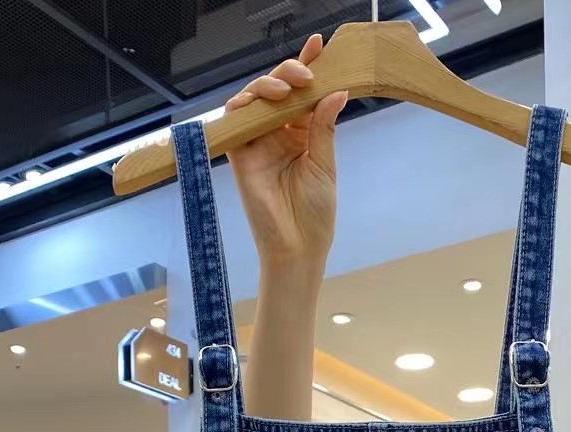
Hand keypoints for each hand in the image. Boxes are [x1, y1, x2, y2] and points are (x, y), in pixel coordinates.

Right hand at [225, 34, 347, 274]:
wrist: (298, 248)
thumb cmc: (315, 214)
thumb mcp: (325, 164)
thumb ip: (324, 127)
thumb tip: (336, 91)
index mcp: (302, 134)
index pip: (303, 93)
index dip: (309, 66)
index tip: (321, 45)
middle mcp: (278, 133)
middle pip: (277, 88)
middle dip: (291, 72)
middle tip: (307, 74)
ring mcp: (258, 143)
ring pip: (255, 98)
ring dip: (269, 84)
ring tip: (289, 88)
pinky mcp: (241, 155)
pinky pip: (234, 121)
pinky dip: (243, 105)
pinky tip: (260, 100)